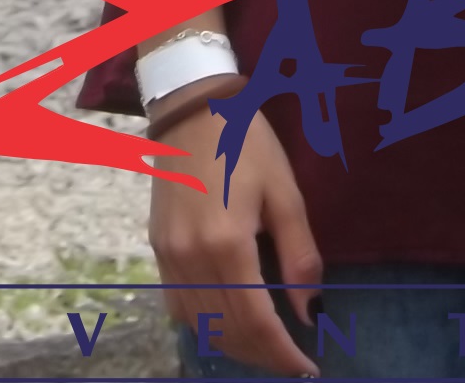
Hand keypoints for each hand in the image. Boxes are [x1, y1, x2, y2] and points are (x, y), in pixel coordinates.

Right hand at [150, 100, 321, 378]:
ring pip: (199, 324)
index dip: (282, 354)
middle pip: (226, 330)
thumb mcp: (286, 194)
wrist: (191, 108)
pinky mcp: (157, 246)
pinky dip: (204, 326)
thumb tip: (308, 311)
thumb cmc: (246, 144)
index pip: (255, 321)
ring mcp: (168, 252)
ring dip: (233, 345)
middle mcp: (191, 255)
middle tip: (292, 362)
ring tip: (265, 348)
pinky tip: (227, 324)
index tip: (307, 368)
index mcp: (227, 242)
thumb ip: (300, 257)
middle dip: (262, 356)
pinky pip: (178, 304)